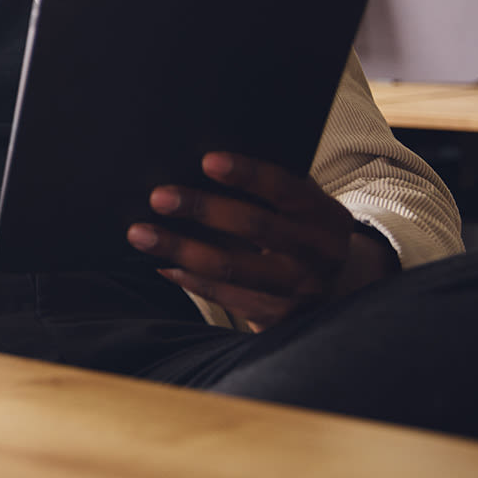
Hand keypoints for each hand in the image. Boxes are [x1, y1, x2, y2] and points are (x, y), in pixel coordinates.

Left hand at [125, 152, 394, 330]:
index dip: (248, 174)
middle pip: (256, 228)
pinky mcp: (278, 317)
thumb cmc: (300, 231)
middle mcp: (318, 254)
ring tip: (140, 234)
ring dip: (181, 249)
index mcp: (326, 216)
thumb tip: (203, 164)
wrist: (337, 290)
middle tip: (158, 196)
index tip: (207, 160)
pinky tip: (162, 263)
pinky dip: (189, 278)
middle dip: (203, 209)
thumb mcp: (302, 209)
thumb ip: (270, 190)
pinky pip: (225, 296)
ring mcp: (299, 290)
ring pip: (232, 268)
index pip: (286, 190)